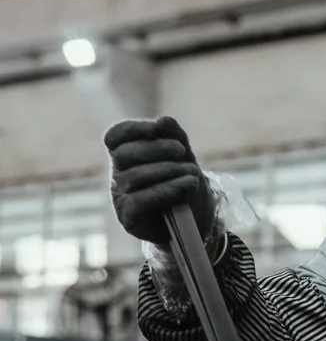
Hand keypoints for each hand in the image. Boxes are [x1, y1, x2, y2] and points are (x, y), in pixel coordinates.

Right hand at [104, 117, 214, 244]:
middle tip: (181, 151)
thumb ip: (174, 136)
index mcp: (125, 156)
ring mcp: (120, 197)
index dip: (133, 128)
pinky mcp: (129, 217)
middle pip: (124, 154)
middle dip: (156, 148)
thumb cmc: (183, 182)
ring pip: (135, 177)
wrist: (194, 220)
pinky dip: (167, 190)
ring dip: (168, 170)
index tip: (158, 128)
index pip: (114, 136)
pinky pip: (141, 200)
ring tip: (193, 172)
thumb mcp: (183, 156)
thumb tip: (164, 120)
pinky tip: (188, 185)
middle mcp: (118, 175)